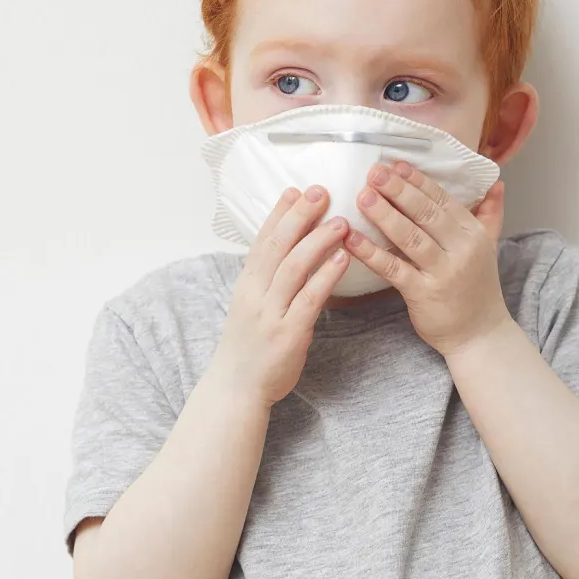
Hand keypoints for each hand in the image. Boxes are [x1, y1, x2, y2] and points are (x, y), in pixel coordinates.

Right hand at [205, 185, 354, 403]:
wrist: (236, 388)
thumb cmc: (248, 349)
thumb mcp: (250, 308)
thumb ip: (267, 283)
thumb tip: (290, 256)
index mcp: (246, 286)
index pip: (262, 240)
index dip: (278, 213)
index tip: (295, 190)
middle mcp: (254, 294)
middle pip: (277, 246)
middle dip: (299, 215)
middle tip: (321, 191)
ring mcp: (270, 313)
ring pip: (294, 267)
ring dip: (318, 240)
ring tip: (341, 221)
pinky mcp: (288, 333)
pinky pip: (309, 298)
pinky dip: (325, 275)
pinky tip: (342, 258)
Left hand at [343, 162, 517, 356]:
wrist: (480, 334)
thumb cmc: (477, 288)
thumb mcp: (489, 247)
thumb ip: (490, 214)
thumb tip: (496, 183)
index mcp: (473, 233)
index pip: (443, 199)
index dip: (418, 181)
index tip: (396, 164)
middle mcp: (461, 249)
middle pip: (426, 213)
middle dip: (399, 190)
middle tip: (374, 172)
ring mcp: (442, 272)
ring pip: (409, 237)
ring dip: (384, 215)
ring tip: (362, 196)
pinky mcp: (422, 293)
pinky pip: (393, 269)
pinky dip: (371, 252)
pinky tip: (351, 239)